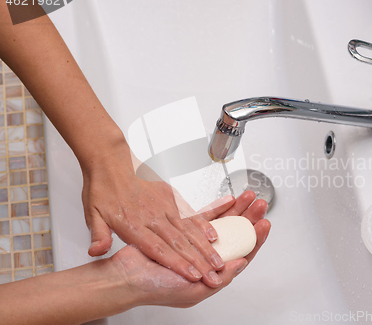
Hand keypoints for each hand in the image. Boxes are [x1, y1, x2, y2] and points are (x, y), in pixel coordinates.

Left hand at [82, 151, 237, 287]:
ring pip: (188, 230)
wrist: (110, 159)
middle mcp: (152, 216)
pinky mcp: (170, 196)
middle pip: (179, 243)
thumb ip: (98, 235)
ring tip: (217, 260)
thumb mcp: (91, 214)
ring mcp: (164, 205)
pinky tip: (212, 235)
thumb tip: (96, 252)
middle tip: (213, 274)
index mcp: (132, 224)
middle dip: (198, 261)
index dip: (177, 264)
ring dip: (204, 247)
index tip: (192, 275)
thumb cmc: (102, 187)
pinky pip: (189, 214)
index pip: (158, 249)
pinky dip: (202, 225)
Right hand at [112, 190, 270, 307]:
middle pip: (234, 235)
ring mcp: (195, 244)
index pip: (241, 254)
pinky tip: (228, 200)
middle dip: (248, 218)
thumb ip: (219, 279)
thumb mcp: (192, 290)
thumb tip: (242, 263)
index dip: (254, 239)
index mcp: (212, 274)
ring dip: (236, 210)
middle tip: (260, 205)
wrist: (125, 278)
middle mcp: (206, 258)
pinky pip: (204, 217)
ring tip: (248, 197)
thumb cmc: (156, 289)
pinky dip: (217, 209)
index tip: (264, 225)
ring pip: (222, 224)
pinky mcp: (182, 231)